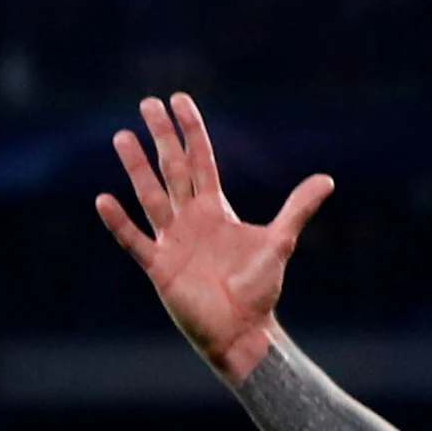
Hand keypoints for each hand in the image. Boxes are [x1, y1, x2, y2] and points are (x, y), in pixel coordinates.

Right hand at [97, 92, 330, 384]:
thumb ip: (297, 209)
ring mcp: (170, 240)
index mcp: (214, 209)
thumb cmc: (258, 289)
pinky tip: (104, 200)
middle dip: (161, 136)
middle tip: (147, 103)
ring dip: (136, 167)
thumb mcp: (279, 242)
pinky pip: (134, 239)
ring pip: (150, 195)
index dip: (191, 130)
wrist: (241, 329)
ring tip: (122, 137)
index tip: (179, 101)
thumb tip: (327, 179)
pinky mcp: (158, 265)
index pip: (201, 160)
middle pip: (172, 168)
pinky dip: (119, 221)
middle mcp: (188, 218)